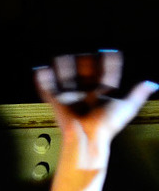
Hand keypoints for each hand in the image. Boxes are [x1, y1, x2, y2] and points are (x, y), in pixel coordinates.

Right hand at [35, 50, 156, 171]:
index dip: (109, 64)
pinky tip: (42, 69)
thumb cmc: (106, 125)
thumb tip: (152, 83)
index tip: (112, 53)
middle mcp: (85, 93)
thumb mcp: (126, 107)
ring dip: (64, 66)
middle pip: (84, 72)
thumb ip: (137, 94)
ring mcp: (70, 96)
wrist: (88, 137)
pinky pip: (47, 87)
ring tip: (63, 58)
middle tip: (87, 56)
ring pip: (65, 75)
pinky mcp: (56, 101)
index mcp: (101, 94)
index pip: (105, 75)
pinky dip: (42, 78)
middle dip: (84, 62)